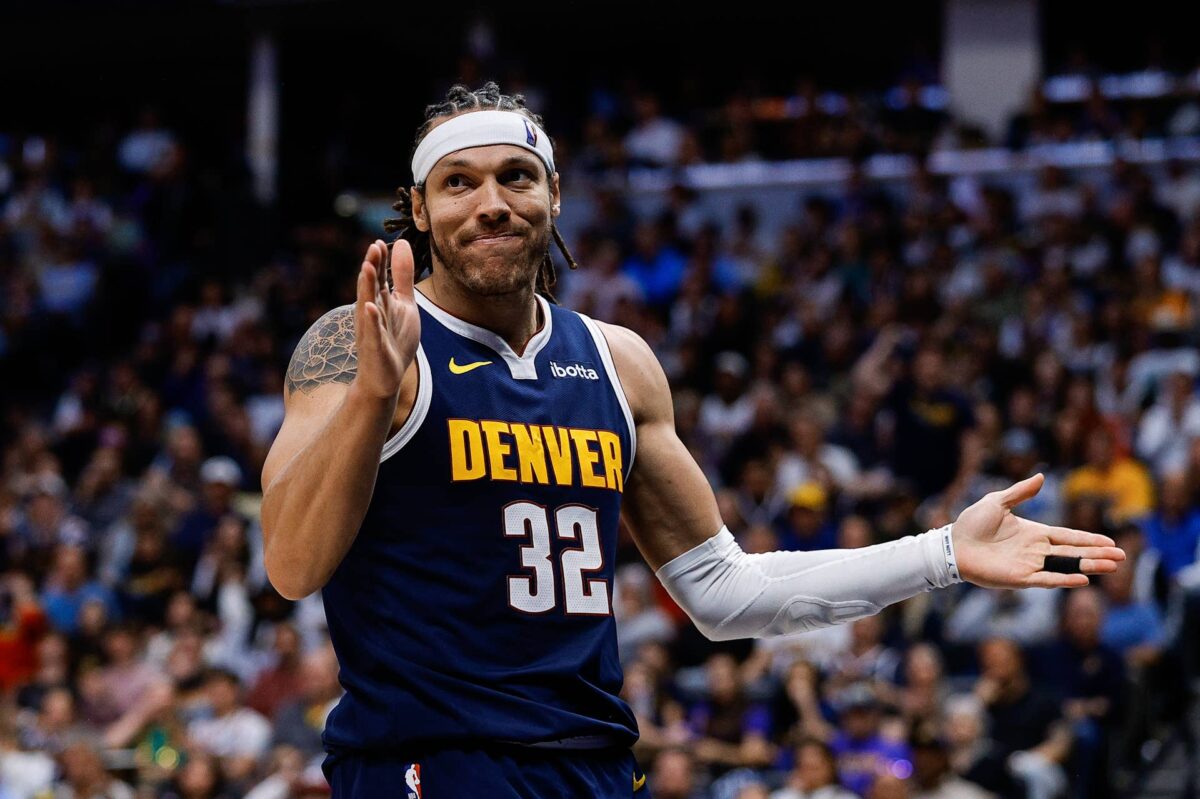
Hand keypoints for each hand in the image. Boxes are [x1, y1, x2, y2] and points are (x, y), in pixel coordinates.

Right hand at [353, 238, 419, 399]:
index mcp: (379, 300)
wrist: (385, 377)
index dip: (380, 260)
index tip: (381, 241)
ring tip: (366, 267)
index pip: (378, 276)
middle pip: (370, 285)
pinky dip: (371, 319)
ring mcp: (371, 329)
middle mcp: (371, 312)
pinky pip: (372, 331)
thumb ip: (402, 276)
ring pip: (367, 304)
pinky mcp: (374, 347)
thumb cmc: (394, 339)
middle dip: (372, 267)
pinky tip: (370, 307)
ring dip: (366, 286)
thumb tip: (401, 243)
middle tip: (374, 247)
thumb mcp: (404, 303)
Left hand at [952, 473, 1124, 588]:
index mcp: (1034, 533)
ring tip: (1112, 566)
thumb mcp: (997, 501)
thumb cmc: (972, 523)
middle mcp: (1036, 550)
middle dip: (1097, 554)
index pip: (1068, 536)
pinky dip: (1065, 579)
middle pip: (1073, 553)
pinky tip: (1084, 578)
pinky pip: (1047, 579)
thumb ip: (1020, 491)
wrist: (952, 544)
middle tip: (1122, 557)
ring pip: (1066, 566)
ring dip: (1089, 566)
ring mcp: (1030, 565)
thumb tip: (1042, 476)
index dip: (1089, 539)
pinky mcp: (1020, 578)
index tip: (1110, 542)